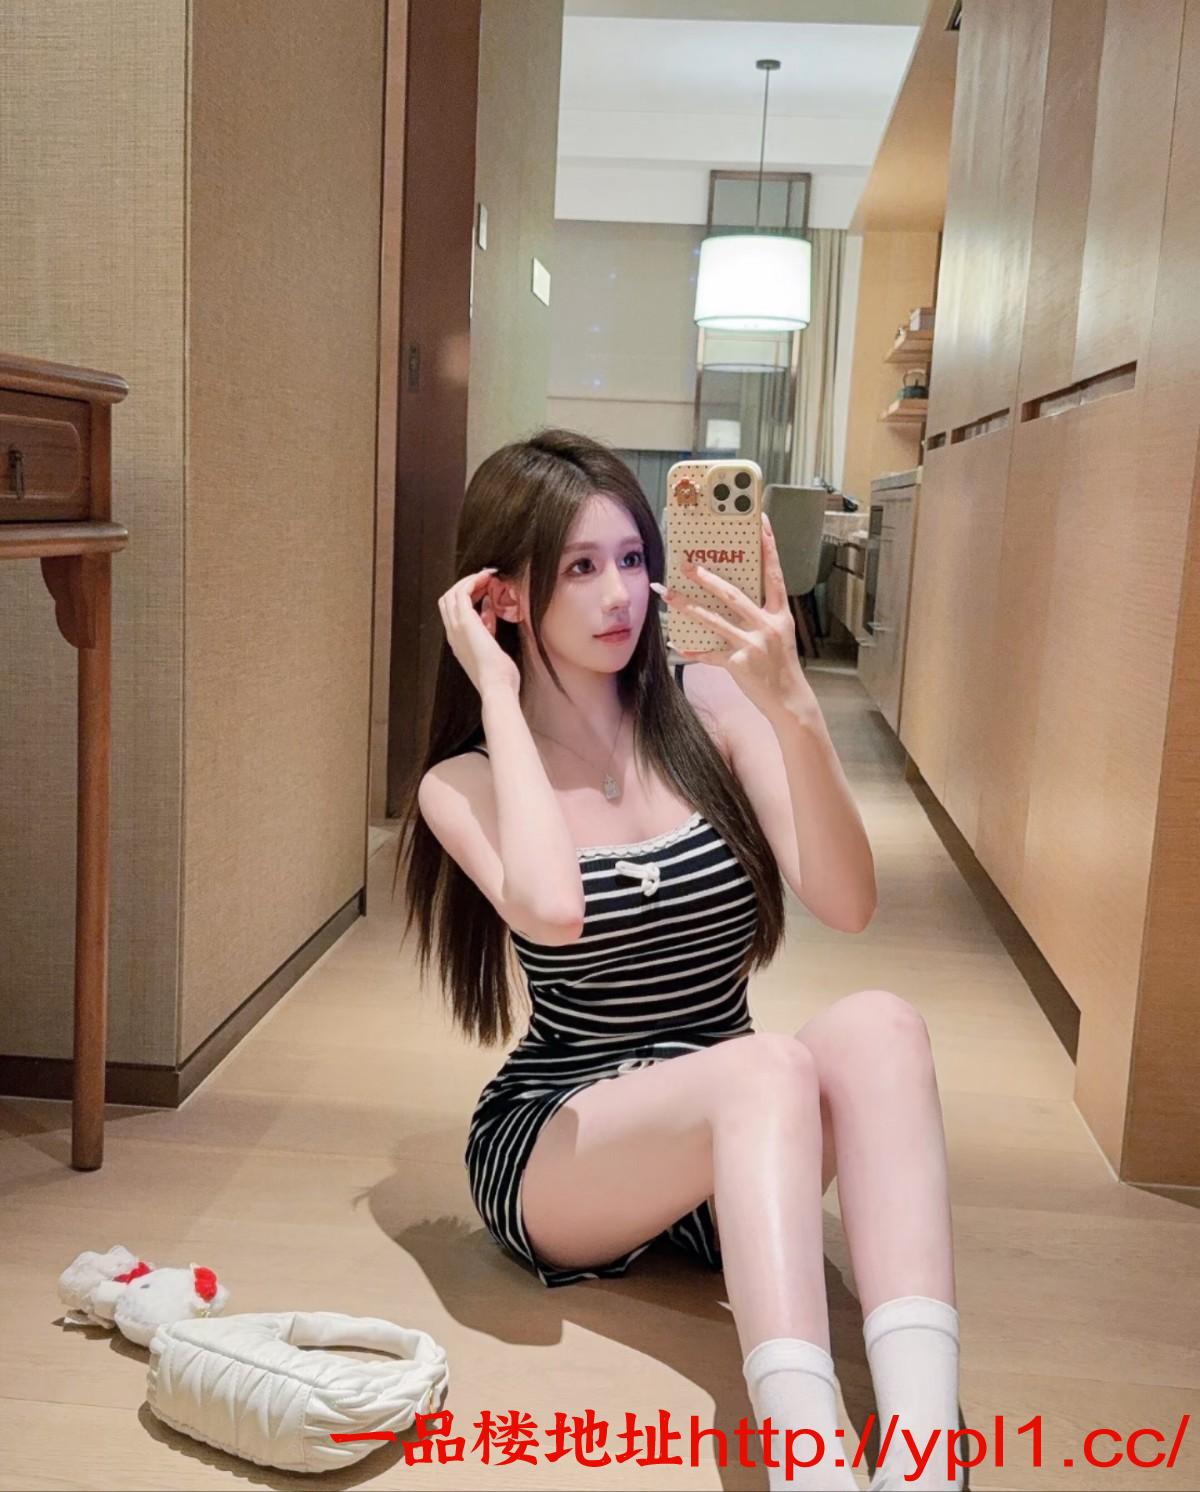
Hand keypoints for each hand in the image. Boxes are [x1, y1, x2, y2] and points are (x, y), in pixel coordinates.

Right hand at [437, 567, 520, 696]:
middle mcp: (452, 633)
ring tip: (486, 576)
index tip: (485, 591)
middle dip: (465, 586)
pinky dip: (473, 581)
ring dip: (469, 581)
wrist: (496, 686)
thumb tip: (490, 608)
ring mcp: (456, 627)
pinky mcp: (466, 622)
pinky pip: (463, 593)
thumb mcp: (492, 648)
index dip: (466, 598)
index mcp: (457, 642)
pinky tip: (486, 577)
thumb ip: (487, 629)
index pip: (452, 612)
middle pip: (447, 600)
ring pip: (452, 594)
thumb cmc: (499, 675)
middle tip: (485, 580)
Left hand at [659, 513, 816, 717]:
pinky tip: (675, 641)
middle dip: (707, 578)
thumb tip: (732, 593)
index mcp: (780, 614)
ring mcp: (753, 645)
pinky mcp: (739, 663)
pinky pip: (709, 652)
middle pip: (734, 595)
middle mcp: (767, 625)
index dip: (769, 547)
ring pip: (715, 620)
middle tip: (686, 563)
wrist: (790, 700)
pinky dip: (691, 647)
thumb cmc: (781, 665)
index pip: (774, 574)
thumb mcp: (779, 634)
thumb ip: (761, 614)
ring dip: (688, 606)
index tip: (761, 522)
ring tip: (667, 595)